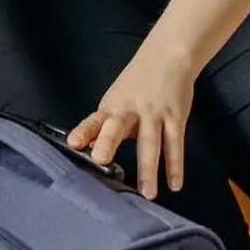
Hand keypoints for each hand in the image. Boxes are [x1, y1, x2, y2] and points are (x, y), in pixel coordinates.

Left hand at [66, 47, 195, 200]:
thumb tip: (89, 149)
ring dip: (149, 168)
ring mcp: (154, 113)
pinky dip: (175, 165)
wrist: (168, 56)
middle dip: (109, 142)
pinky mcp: (175, 117)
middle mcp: (131, 110)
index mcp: (112, 107)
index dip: (84, 131)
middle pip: (118, 126)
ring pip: (150, 142)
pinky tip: (174, 183)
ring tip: (147, 193)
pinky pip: (175, 144)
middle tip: (101, 160)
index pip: (95, 121)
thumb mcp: (117, 100)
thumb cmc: (139, 82)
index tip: (73, 143)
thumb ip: (104, 127)